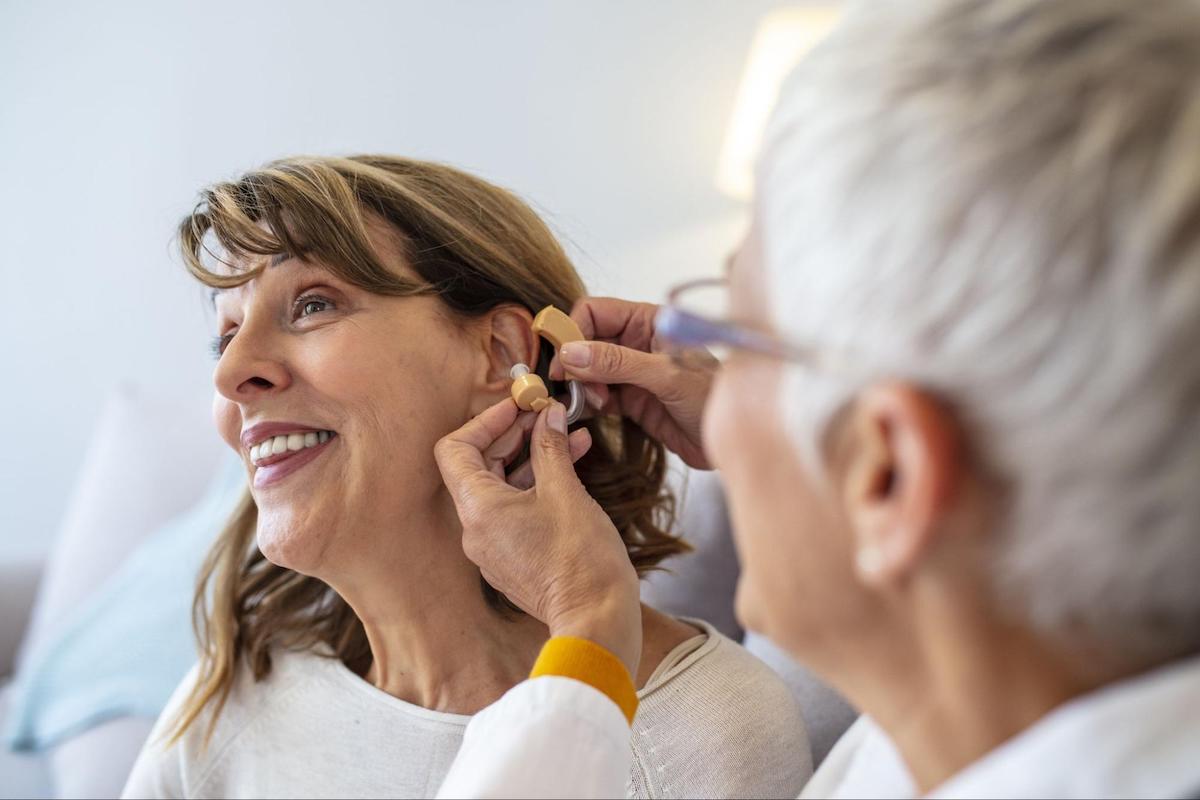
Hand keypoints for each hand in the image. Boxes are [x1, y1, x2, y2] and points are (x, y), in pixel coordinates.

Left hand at [434, 398, 642, 675]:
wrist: (596, 619)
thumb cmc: (580, 558)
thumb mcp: (565, 490)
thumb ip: (550, 446)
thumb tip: (548, 415)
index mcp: (477, 508)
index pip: (455, 448)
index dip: (485, 421)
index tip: (518, 406)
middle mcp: (474, 529)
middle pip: (478, 466)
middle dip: (513, 435)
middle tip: (546, 415)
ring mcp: (491, 547)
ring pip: (500, 488)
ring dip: (531, 458)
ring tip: (569, 436)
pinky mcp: (511, 560)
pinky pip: (513, 511)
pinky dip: (535, 485)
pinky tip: (571, 468)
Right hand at [548, 297, 715, 468]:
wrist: (736, 441)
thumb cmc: (715, 398)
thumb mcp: (666, 375)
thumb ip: (617, 362)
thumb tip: (571, 353)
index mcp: (649, 320)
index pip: (595, 311)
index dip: (574, 331)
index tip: (564, 359)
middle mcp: (638, 341)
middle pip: (586, 339)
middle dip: (575, 360)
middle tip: (573, 384)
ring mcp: (633, 371)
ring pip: (588, 368)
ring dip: (581, 383)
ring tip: (592, 401)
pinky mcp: (631, 399)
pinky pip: (597, 393)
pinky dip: (588, 401)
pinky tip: (591, 410)